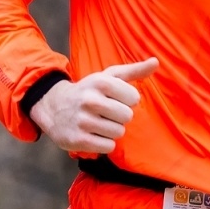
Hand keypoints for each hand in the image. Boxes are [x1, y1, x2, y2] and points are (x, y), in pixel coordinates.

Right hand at [29, 58, 158, 153]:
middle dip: (120, 117)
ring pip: (118, 133)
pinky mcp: (78, 139)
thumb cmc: (89, 91)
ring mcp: (83, 121)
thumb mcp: (108, 76)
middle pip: (127, 117)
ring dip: (112, 130)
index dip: (127, 101)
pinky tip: (93, 134)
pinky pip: (108, 147)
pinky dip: (104, 143)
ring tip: (99, 123)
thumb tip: (155, 62)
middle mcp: (90, 100)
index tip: (115, 99)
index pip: (134, 98)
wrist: (54, 106)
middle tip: (106, 113)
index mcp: (101, 82)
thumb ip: (134, 70)